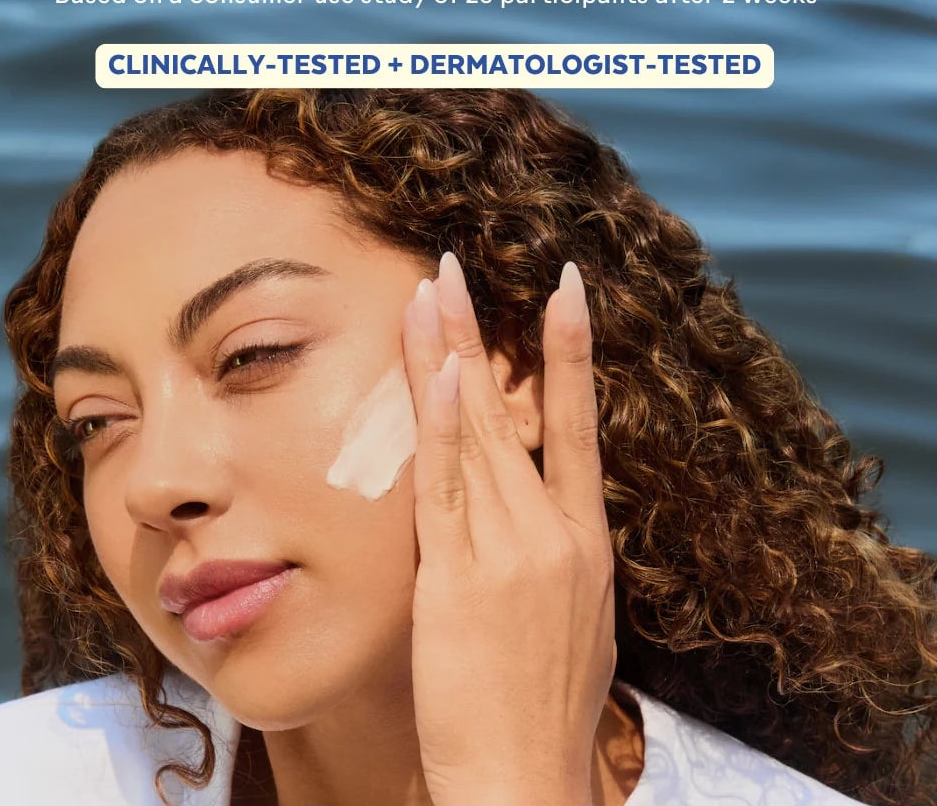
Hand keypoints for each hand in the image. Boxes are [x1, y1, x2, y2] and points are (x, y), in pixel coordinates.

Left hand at [402, 253, 615, 805]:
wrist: (526, 779)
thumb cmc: (545, 709)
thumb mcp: (575, 619)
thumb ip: (552, 555)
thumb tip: (535, 514)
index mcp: (586, 540)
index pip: (580, 425)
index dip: (572, 354)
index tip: (566, 291)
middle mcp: (555, 532)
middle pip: (517, 411)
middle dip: (487, 331)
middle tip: (459, 266)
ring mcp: (510, 549)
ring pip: (477, 433)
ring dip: (452, 355)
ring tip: (433, 288)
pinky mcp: (461, 576)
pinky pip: (449, 485)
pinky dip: (443, 425)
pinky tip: (438, 371)